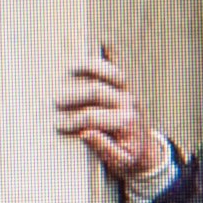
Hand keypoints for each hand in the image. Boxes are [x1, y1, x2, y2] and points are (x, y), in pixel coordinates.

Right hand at [54, 54, 165, 183]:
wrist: (147, 151)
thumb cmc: (129, 157)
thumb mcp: (120, 162)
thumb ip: (105, 149)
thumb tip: (85, 133)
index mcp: (125, 122)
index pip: (93, 117)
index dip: (73, 120)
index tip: (59, 125)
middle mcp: (128, 102)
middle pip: (96, 91)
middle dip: (73, 95)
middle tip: (56, 101)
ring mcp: (128, 91)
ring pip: (109, 71)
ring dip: (87, 67)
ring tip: (68, 69)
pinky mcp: (127, 85)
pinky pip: (120, 64)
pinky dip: (111, 52)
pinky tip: (101, 40)